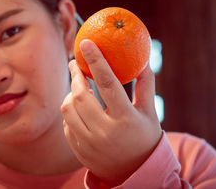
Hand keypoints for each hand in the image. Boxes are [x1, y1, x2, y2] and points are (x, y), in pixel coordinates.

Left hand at [61, 39, 161, 185]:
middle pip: (81, 95)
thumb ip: (146, 84)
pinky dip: (71, 112)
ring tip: (79, 86)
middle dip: (75, 75)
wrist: (135, 172)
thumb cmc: (145, 137)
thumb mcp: (149, 112)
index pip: (107, 84)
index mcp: (125, 119)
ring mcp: (89, 144)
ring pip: (68, 109)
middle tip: (75, 63)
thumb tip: (142, 58)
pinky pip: (66, 124)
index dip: (96, 61)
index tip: (86, 43)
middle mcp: (105, 132)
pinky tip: (80, 108)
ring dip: (70, 93)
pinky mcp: (79, 151)